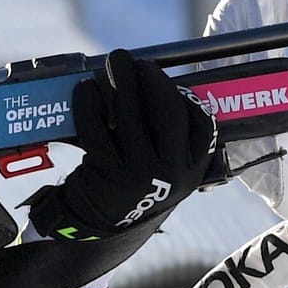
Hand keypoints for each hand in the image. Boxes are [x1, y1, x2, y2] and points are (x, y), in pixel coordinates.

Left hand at [30, 49, 216, 240]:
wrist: (100, 226)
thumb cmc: (133, 184)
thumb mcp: (163, 169)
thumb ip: (166, 136)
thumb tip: (150, 80)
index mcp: (193, 171)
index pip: (202, 125)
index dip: (185, 96)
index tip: (167, 78)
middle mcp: (172, 174)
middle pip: (167, 113)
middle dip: (152, 80)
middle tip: (138, 62)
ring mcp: (140, 176)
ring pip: (130, 116)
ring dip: (121, 81)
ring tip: (115, 62)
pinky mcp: (108, 175)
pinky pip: (96, 128)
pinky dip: (89, 103)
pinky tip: (85, 89)